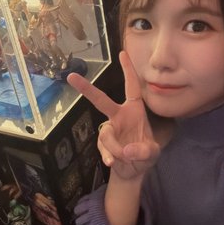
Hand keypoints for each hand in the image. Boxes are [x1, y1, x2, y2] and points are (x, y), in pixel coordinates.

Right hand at [67, 51, 159, 181]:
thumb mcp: (152, 153)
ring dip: (116, 148)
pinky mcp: (102, 144)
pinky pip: (103, 148)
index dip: (128, 71)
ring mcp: (109, 130)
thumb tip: (126, 150)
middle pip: (101, 100)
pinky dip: (109, 156)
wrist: (133, 171)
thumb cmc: (145, 154)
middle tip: (71, 77)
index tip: (122, 53)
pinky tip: (113, 162)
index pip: (132, 87)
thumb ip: (144, 151)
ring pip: (106, 135)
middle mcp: (119, 117)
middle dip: (86, 89)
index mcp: (134, 111)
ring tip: (126, 158)